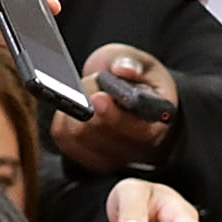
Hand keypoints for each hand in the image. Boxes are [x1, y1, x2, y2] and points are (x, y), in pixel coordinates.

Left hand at [56, 44, 178, 174]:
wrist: (131, 98)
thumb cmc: (140, 81)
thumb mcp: (143, 63)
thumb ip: (133, 62)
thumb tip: (123, 69)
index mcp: (158, 124)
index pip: (137, 130)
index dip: (114, 116)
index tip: (99, 97)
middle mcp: (137, 149)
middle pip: (100, 134)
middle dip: (89, 103)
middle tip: (89, 81)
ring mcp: (112, 158)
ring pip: (79, 136)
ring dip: (76, 107)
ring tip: (88, 92)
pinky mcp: (89, 159)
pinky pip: (64, 138)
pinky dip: (64, 117)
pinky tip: (75, 107)